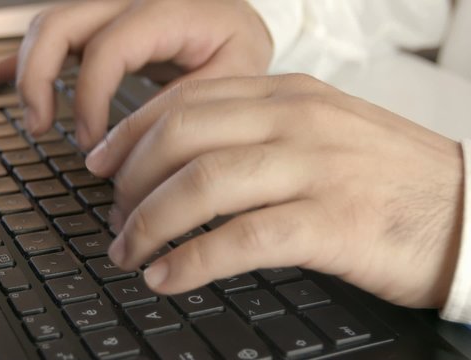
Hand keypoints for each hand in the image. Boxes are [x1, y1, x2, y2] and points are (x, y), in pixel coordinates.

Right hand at [0, 0, 272, 149]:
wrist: (238, 19)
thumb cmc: (237, 45)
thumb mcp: (232, 73)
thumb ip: (186, 99)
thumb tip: (132, 137)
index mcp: (166, 8)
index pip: (107, 48)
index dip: (89, 97)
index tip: (89, 140)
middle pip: (59, 24)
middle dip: (37, 78)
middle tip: (41, 125)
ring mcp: (109, 7)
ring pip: (48, 25)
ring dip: (27, 70)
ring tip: (35, 117)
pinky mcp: (98, 22)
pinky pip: (51, 32)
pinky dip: (21, 57)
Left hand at [86, 74, 462, 307]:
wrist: (466, 212)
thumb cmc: (385, 176)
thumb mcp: (319, 132)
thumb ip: (256, 135)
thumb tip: (185, 161)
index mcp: (287, 94)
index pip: (186, 101)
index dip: (130, 135)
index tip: (100, 165)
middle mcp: (295, 121)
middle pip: (181, 138)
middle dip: (131, 181)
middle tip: (114, 217)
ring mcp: (314, 168)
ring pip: (202, 184)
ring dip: (149, 223)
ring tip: (128, 252)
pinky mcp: (332, 222)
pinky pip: (241, 238)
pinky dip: (192, 261)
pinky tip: (167, 277)